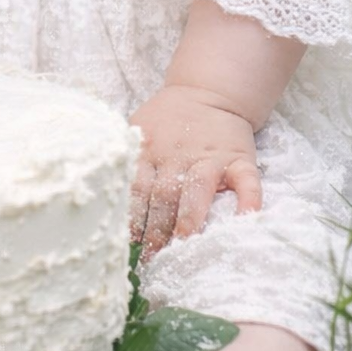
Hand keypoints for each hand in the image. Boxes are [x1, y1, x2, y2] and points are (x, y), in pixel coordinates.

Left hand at [127, 85, 261, 261]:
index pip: (136, 187)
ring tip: (183, 245)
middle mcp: (177, 154)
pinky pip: (246, 182)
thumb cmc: (168, 120)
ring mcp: (210, 157)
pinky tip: (244, 220)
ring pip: (197, 189)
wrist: (209, 92)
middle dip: (157, 229)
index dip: (131, 217)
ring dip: (190, 218)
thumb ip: (126, 161)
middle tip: (152, 258)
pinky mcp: (239, 160)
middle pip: (164, 194)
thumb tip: (103, 203)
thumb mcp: (139, 129)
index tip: (126, 245)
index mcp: (149, 149)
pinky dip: (247, 202)